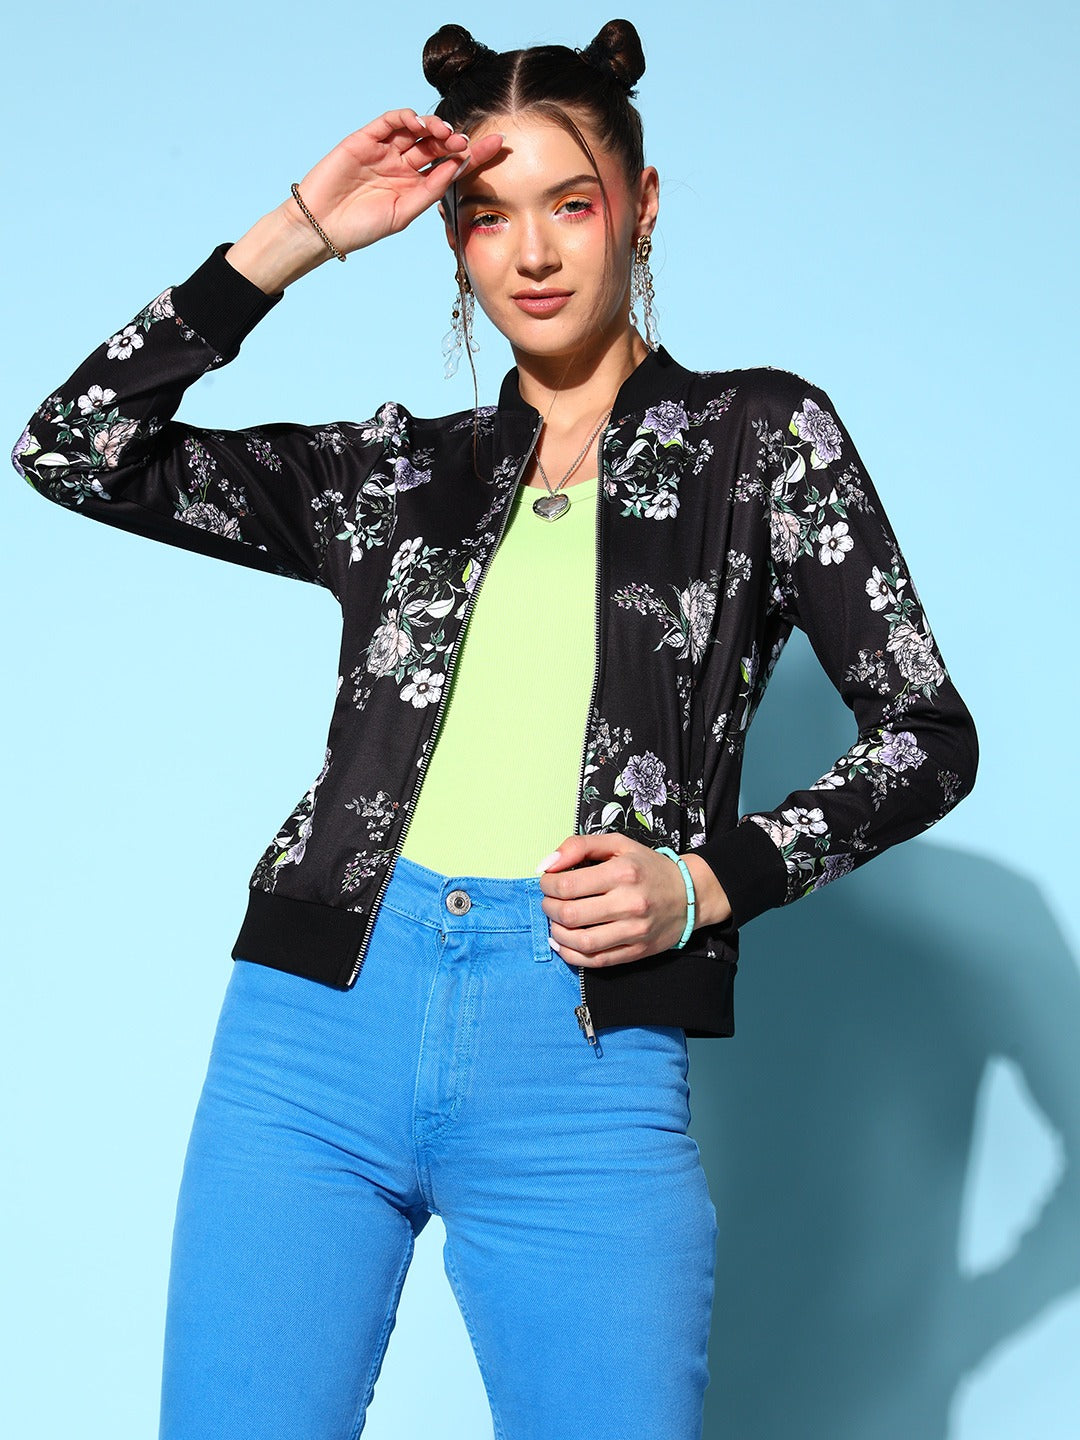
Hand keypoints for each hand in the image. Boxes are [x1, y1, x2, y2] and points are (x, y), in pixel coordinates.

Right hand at [281, 108, 504, 255]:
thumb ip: (431, 189)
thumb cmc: (362, 227)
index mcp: (415, 185)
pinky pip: (390, 121)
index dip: (474, 153)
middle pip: (436, 144)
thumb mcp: (405, 212)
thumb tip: (459, 167)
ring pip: (416, 128)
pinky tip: (420, 124)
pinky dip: (406, 117)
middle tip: (466, 141)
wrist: (323, 226)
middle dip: (454, 139)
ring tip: (445, 133)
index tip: (499, 145)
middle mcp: (402, 165)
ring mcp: (384, 150)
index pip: (450, 164)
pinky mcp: (365, 138)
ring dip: (434, 126)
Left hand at [536, 833, 731, 970]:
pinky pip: (595, 961)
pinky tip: (565, 943)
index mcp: (622, 872)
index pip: (567, 885)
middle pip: (570, 914)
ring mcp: (634, 931)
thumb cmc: (648, 867)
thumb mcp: (617, 844)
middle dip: (549, 908)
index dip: (547, 885)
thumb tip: (545, 865)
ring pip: (580, 941)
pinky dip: (572, 955)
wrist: (689, 895)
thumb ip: (579, 846)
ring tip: (556, 922)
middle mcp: (629, 903)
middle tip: (550, 902)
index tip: (548, 883)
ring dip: (557, 933)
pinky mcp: (636, 952)